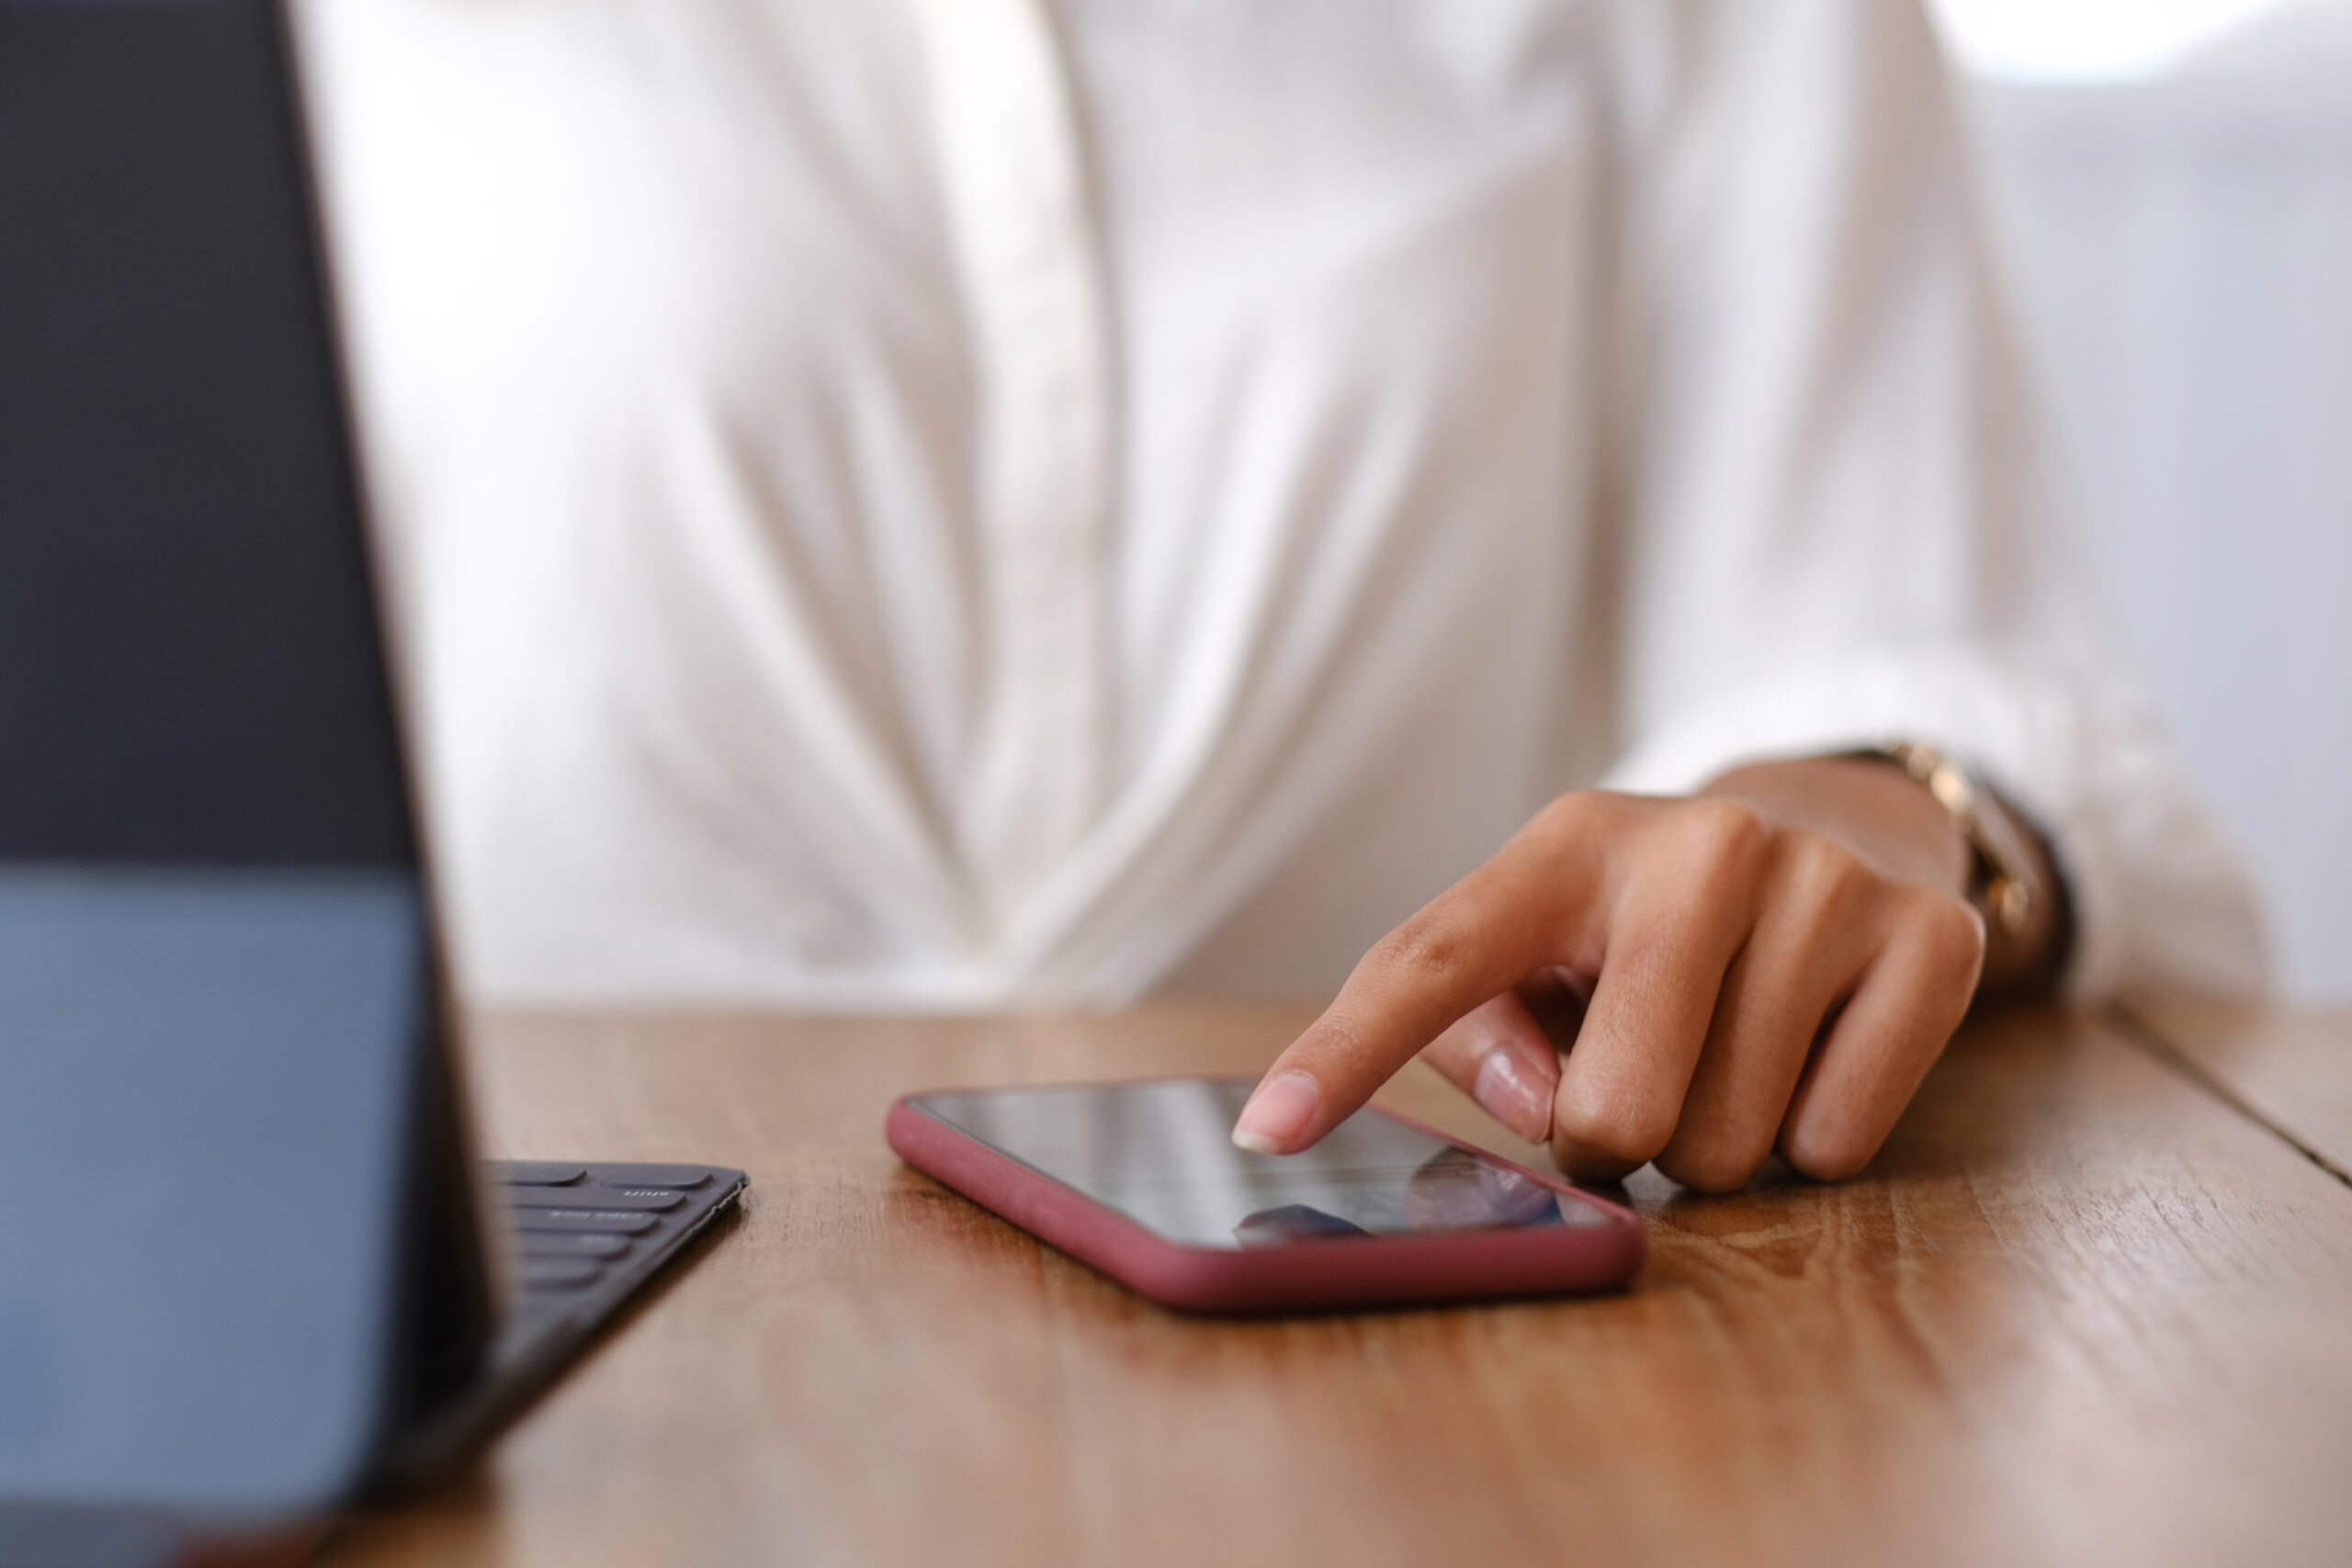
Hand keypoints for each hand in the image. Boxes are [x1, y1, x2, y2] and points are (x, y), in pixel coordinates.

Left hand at [1230, 757, 2046, 1190]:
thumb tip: (1539, 1108)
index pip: (1434, 960)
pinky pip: (1835, 1146)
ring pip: (1727, 1148)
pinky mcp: (1931, 942)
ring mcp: (1824, 885)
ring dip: (1714, 1142)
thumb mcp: (1543, 951)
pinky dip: (1811, 1142)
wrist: (1837, 827)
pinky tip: (1810, 1053)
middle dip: (1615, 1137)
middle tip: (1644, 1068)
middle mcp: (1699, 845)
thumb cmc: (1647, 924)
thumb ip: (1484, 1035)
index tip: (1266, 1130)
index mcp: (1564, 844)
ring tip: (1729, 1047)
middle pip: (1613, 1114)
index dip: (1344, 1052)